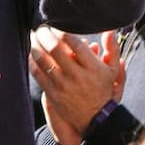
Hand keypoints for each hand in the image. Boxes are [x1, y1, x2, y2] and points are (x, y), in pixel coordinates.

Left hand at [29, 27, 121, 144]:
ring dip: (35, 45)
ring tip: (34, 37)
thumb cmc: (103, 89)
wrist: (95, 119)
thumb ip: (112, 50)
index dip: (62, 30)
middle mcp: (78, 76)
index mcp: (93, 68)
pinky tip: (31, 53)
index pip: (74, 42)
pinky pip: (37, 74)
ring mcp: (63, 86)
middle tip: (41, 27)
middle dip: (45, 34)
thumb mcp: (113, 71)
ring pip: (43, 60)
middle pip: (55, 48)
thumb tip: (110, 30)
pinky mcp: (52, 94)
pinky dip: (32, 61)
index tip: (57, 25)